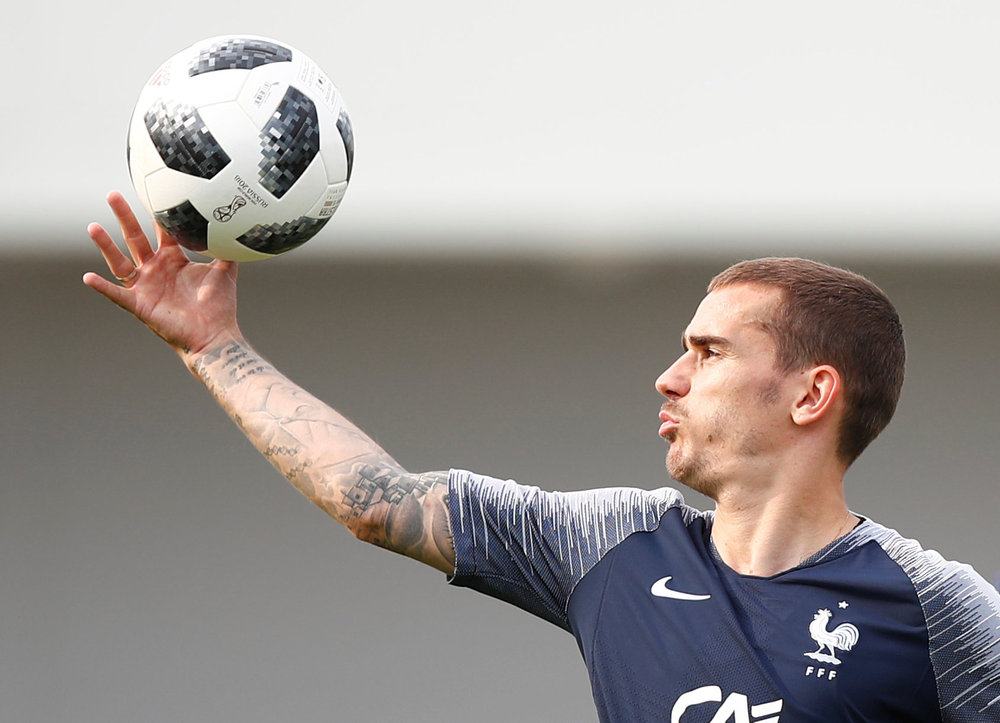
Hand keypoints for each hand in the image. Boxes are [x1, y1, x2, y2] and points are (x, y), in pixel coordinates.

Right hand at [83, 191, 242, 357]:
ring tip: (93, 227)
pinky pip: (117, 295)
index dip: (157, 214)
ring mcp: (145, 286)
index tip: (152, 192)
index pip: (161, 231)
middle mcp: (155, 270)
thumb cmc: (220, 306)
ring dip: (106, 246)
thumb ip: (228, 250)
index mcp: (173, 260)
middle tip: (112, 195)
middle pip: (135, 238)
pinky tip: (88, 277)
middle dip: (124, 217)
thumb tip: (240, 228)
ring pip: (120, 262)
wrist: (216, 335)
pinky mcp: (140, 305)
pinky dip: (103, 287)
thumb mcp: (225, 272)